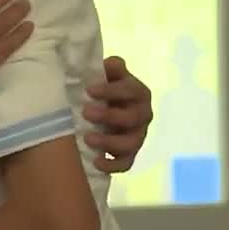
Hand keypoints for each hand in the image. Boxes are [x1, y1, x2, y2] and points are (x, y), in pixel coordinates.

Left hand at [82, 56, 152, 172]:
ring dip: (109, 142)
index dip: (111, 90)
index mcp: (138, 92)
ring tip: (87, 138)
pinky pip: (126, 163)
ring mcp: (138, 136)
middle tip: (85, 112)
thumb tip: (109, 64)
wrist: (105, 107)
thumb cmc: (104, 89)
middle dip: (108, 116)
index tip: (89, 90)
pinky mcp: (130, 153)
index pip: (129, 90)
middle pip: (131, 118)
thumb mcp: (107, 74)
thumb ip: (110, 68)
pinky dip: (112, 165)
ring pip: (130, 143)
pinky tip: (96, 162)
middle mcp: (142, 114)